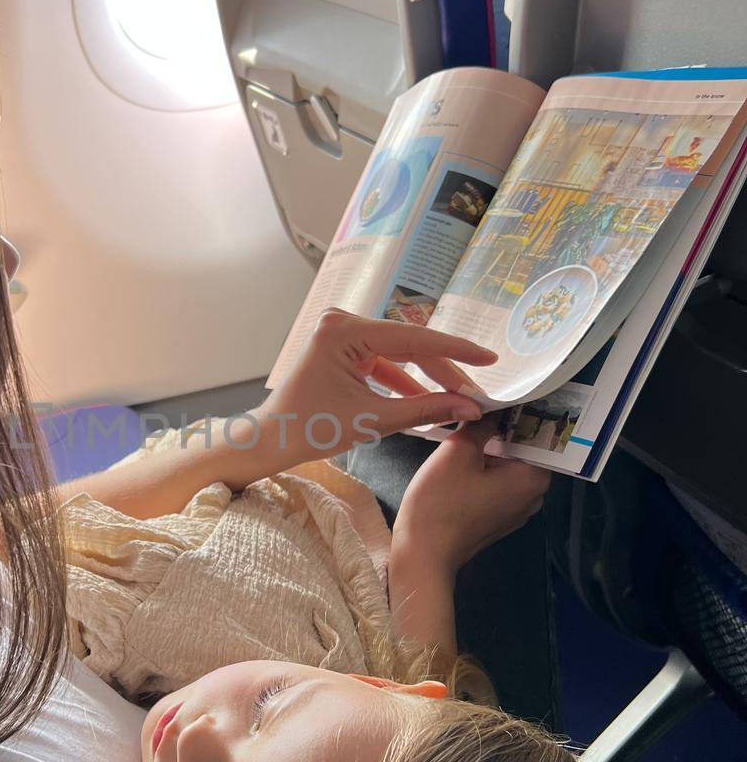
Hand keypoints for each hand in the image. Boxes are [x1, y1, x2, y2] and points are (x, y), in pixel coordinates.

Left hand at [250, 309, 496, 474]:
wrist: (271, 439)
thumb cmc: (311, 428)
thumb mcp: (374, 420)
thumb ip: (426, 410)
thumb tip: (470, 407)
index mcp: (344, 331)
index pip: (414, 338)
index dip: (456, 351)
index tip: (489, 358)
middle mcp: (342, 322)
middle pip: (409, 345)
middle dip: (443, 371)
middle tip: (476, 392)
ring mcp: (341, 334)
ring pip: (400, 354)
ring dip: (427, 378)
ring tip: (460, 399)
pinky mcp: (343, 349)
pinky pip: (384, 362)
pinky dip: (405, 382)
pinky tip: (430, 401)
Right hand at [392, 420, 549, 575]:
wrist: (423, 553)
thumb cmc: (442, 502)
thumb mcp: (458, 450)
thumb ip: (482, 424)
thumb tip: (494, 408)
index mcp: (534, 478)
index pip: (538, 434)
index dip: (521, 413)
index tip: (504, 397)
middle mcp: (534, 496)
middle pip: (523, 451)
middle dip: (502, 432)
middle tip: (479, 412)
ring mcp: (516, 511)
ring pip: (508, 468)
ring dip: (490, 452)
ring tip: (467, 435)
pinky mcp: (498, 520)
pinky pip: (497, 486)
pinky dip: (484, 472)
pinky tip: (462, 465)